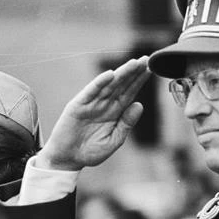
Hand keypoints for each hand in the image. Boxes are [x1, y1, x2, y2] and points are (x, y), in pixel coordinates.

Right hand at [37, 56, 150, 170]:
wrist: (68, 159)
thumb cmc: (91, 151)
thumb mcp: (114, 140)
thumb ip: (126, 124)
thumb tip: (140, 105)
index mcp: (115, 112)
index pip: (129, 93)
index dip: (139, 81)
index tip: (150, 69)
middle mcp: (104, 104)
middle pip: (121, 85)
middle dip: (133, 72)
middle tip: (146, 59)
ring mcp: (91, 103)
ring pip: (109, 85)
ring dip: (121, 74)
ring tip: (133, 63)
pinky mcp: (78, 105)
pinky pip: (90, 92)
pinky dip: (99, 83)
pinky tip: (110, 75)